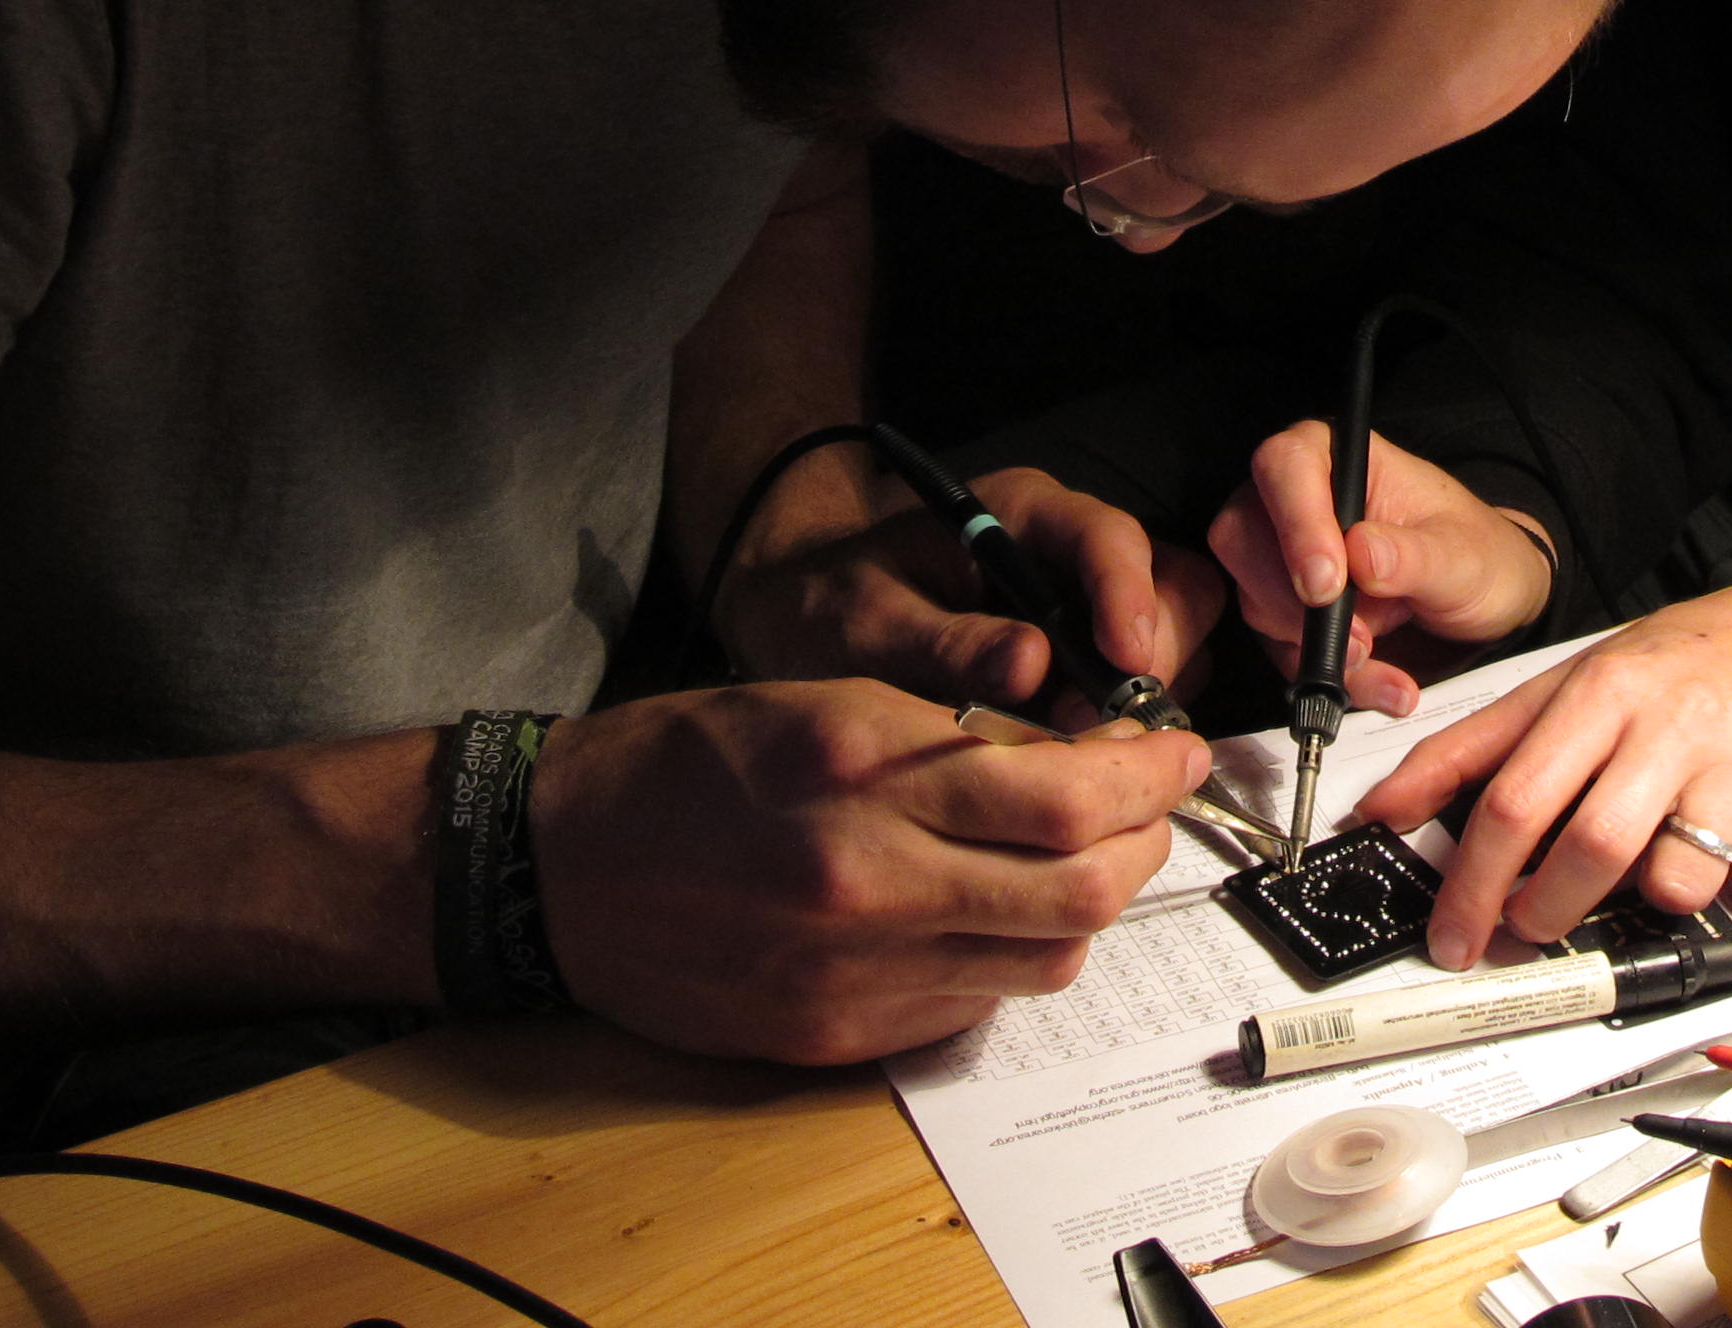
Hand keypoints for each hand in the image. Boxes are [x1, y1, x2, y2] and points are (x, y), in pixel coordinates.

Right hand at [530, 679, 1207, 1063]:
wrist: (558, 865)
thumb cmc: (685, 762)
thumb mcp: (827, 696)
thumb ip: (954, 731)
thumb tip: (1074, 755)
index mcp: (863, 770)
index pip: (1065, 793)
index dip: (1147, 773)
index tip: (1173, 749)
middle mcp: (867, 877)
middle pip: (1081, 888)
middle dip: (1144, 842)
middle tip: (1150, 803)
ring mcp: (852, 970)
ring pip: (1046, 958)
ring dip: (1089, 904)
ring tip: (1083, 855)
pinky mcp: (835, 1035)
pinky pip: (976, 1005)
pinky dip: (1014, 955)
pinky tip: (997, 910)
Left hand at [720, 446, 1226, 717]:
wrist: (800, 626)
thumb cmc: (829, 606)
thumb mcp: (867, 620)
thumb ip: (943, 642)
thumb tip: (1030, 666)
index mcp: (1025, 514)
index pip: (1111, 538)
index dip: (1130, 596)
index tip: (1125, 661)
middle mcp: (1073, 555)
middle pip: (1172, 591)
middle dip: (1149, 661)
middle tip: (1089, 731)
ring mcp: (1089, 612)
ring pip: (1171, 646)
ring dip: (1138, 704)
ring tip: (1071, 752)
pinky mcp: (1087, 667)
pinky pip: (1138, 693)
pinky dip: (1119, 731)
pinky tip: (1067, 764)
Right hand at [1208, 423, 1555, 717]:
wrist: (1486, 607)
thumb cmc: (1477, 557)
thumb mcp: (1461, 557)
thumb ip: (1413, 556)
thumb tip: (1361, 554)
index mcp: (1341, 460)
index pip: (1286, 466)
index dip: (1296, 521)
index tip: (1328, 583)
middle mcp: (1299, 502)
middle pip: (1244, 534)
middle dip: (1292, 600)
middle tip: (1356, 638)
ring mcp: (1285, 559)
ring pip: (1255, 599)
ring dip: (1314, 646)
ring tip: (1379, 660)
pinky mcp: (1288, 614)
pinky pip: (1282, 651)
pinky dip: (1329, 677)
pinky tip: (1382, 685)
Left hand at [1360, 537, 1731, 965]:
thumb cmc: (1684, 663)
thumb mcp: (1571, 682)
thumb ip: (1473, 748)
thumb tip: (1383, 810)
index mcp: (1605, 689)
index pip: (1515, 798)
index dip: (1472, 884)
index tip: (1452, 935)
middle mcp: (1676, 721)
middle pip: (1591, 851)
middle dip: (1547, 912)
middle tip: (1534, 924)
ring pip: (1677, 885)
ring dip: (1652, 900)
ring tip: (1652, 863)